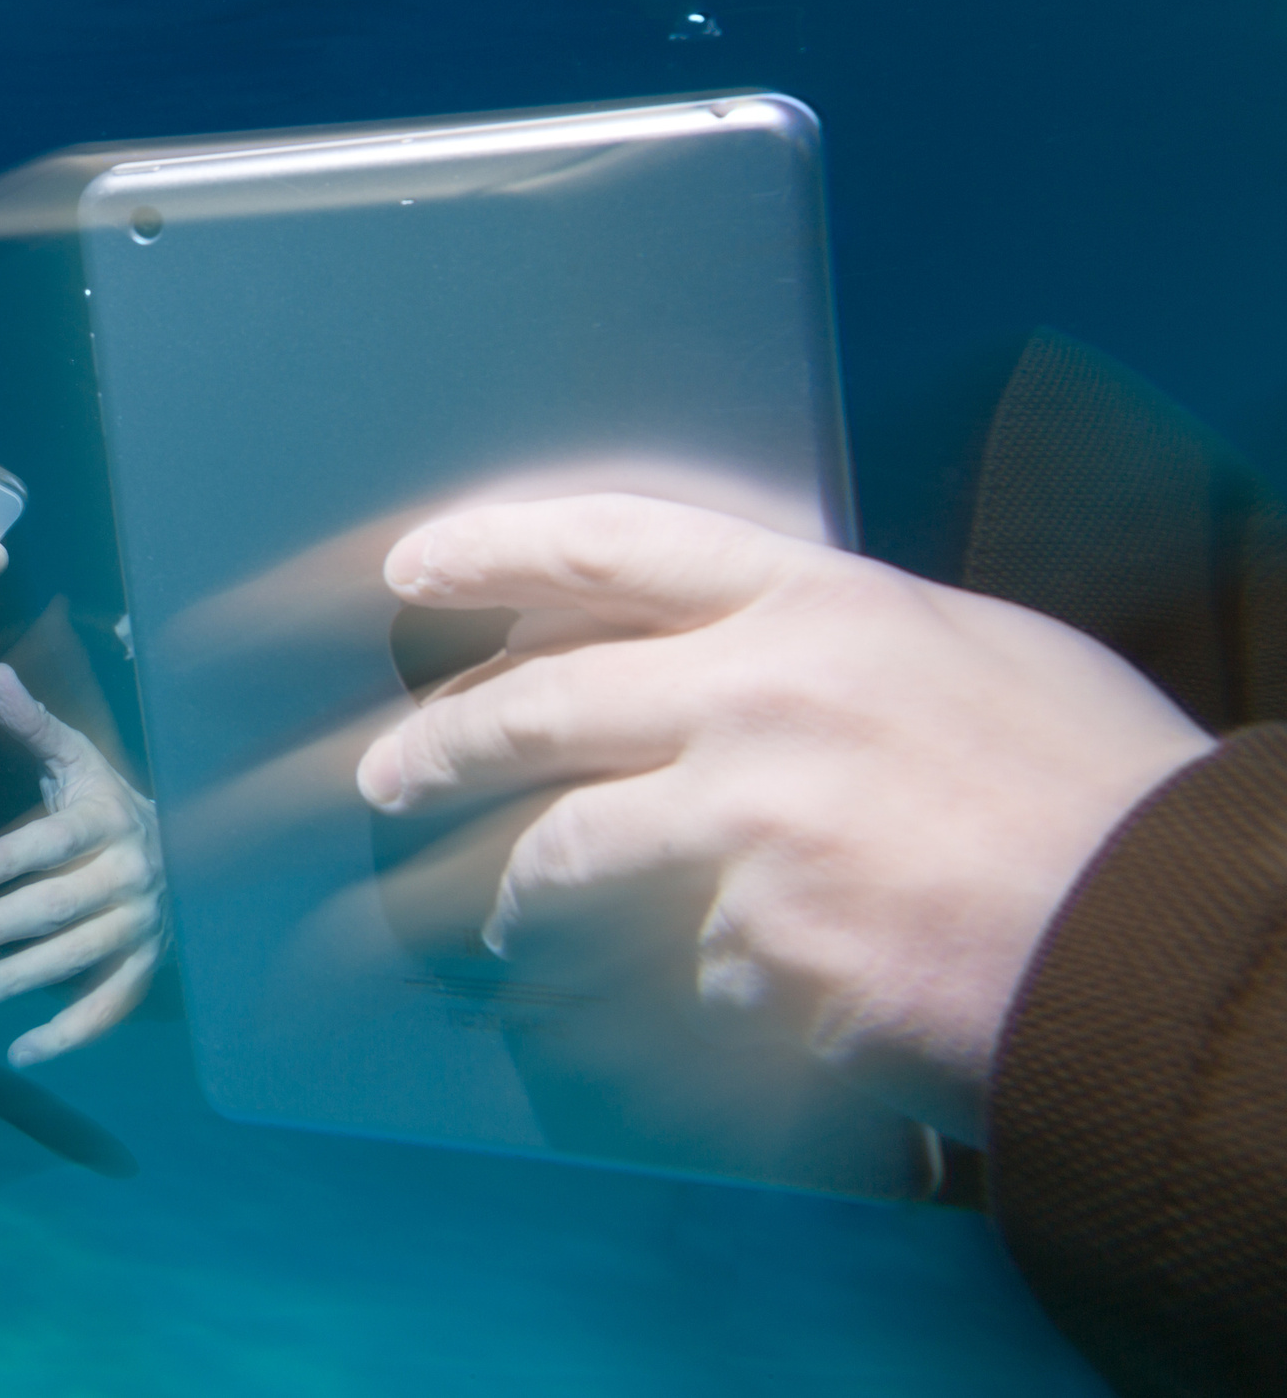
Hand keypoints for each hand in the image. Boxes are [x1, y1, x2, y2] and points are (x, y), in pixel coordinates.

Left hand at [0, 664, 167, 1066]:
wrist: (188, 851)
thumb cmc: (107, 804)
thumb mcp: (77, 761)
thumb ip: (33, 726)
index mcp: (108, 820)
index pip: (55, 841)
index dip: (8, 859)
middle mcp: (130, 876)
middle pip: (59, 908)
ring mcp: (141, 926)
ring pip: (77, 959)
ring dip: (19, 980)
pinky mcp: (146, 966)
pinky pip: (110, 1006)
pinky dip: (69, 1034)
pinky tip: (22, 1051)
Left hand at [354, 494, 1213, 1141]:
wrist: (1169, 946)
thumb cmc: (1097, 798)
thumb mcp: (978, 656)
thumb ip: (837, 646)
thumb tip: (730, 659)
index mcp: (819, 607)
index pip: (612, 545)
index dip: (495, 548)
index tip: (413, 565)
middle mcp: (760, 700)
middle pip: (540, 706)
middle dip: (440, 746)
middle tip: (390, 776)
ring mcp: (747, 829)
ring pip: (563, 852)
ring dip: (515, 893)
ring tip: (499, 921)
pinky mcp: (749, 956)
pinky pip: (661, 974)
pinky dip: (657, 999)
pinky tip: (678, 1015)